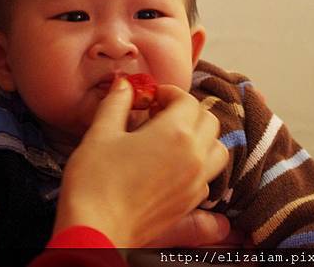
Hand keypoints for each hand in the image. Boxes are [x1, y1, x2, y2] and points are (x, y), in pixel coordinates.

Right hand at [53, 78, 227, 246]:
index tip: (150, 98)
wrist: (95, 229)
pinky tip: (171, 166)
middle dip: (187, 112)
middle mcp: (193, 156)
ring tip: (172, 139)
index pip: (187, 100)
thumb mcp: (101, 132)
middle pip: (208, 120)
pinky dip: (198, 165)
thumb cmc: (95, 181)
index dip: (169, 93)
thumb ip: (116, 103)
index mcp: (174, 133)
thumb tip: (124, 84)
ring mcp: (195, 182)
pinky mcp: (190, 203)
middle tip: (159, 115)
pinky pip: (208, 176)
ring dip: (201, 137)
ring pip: (217, 148)